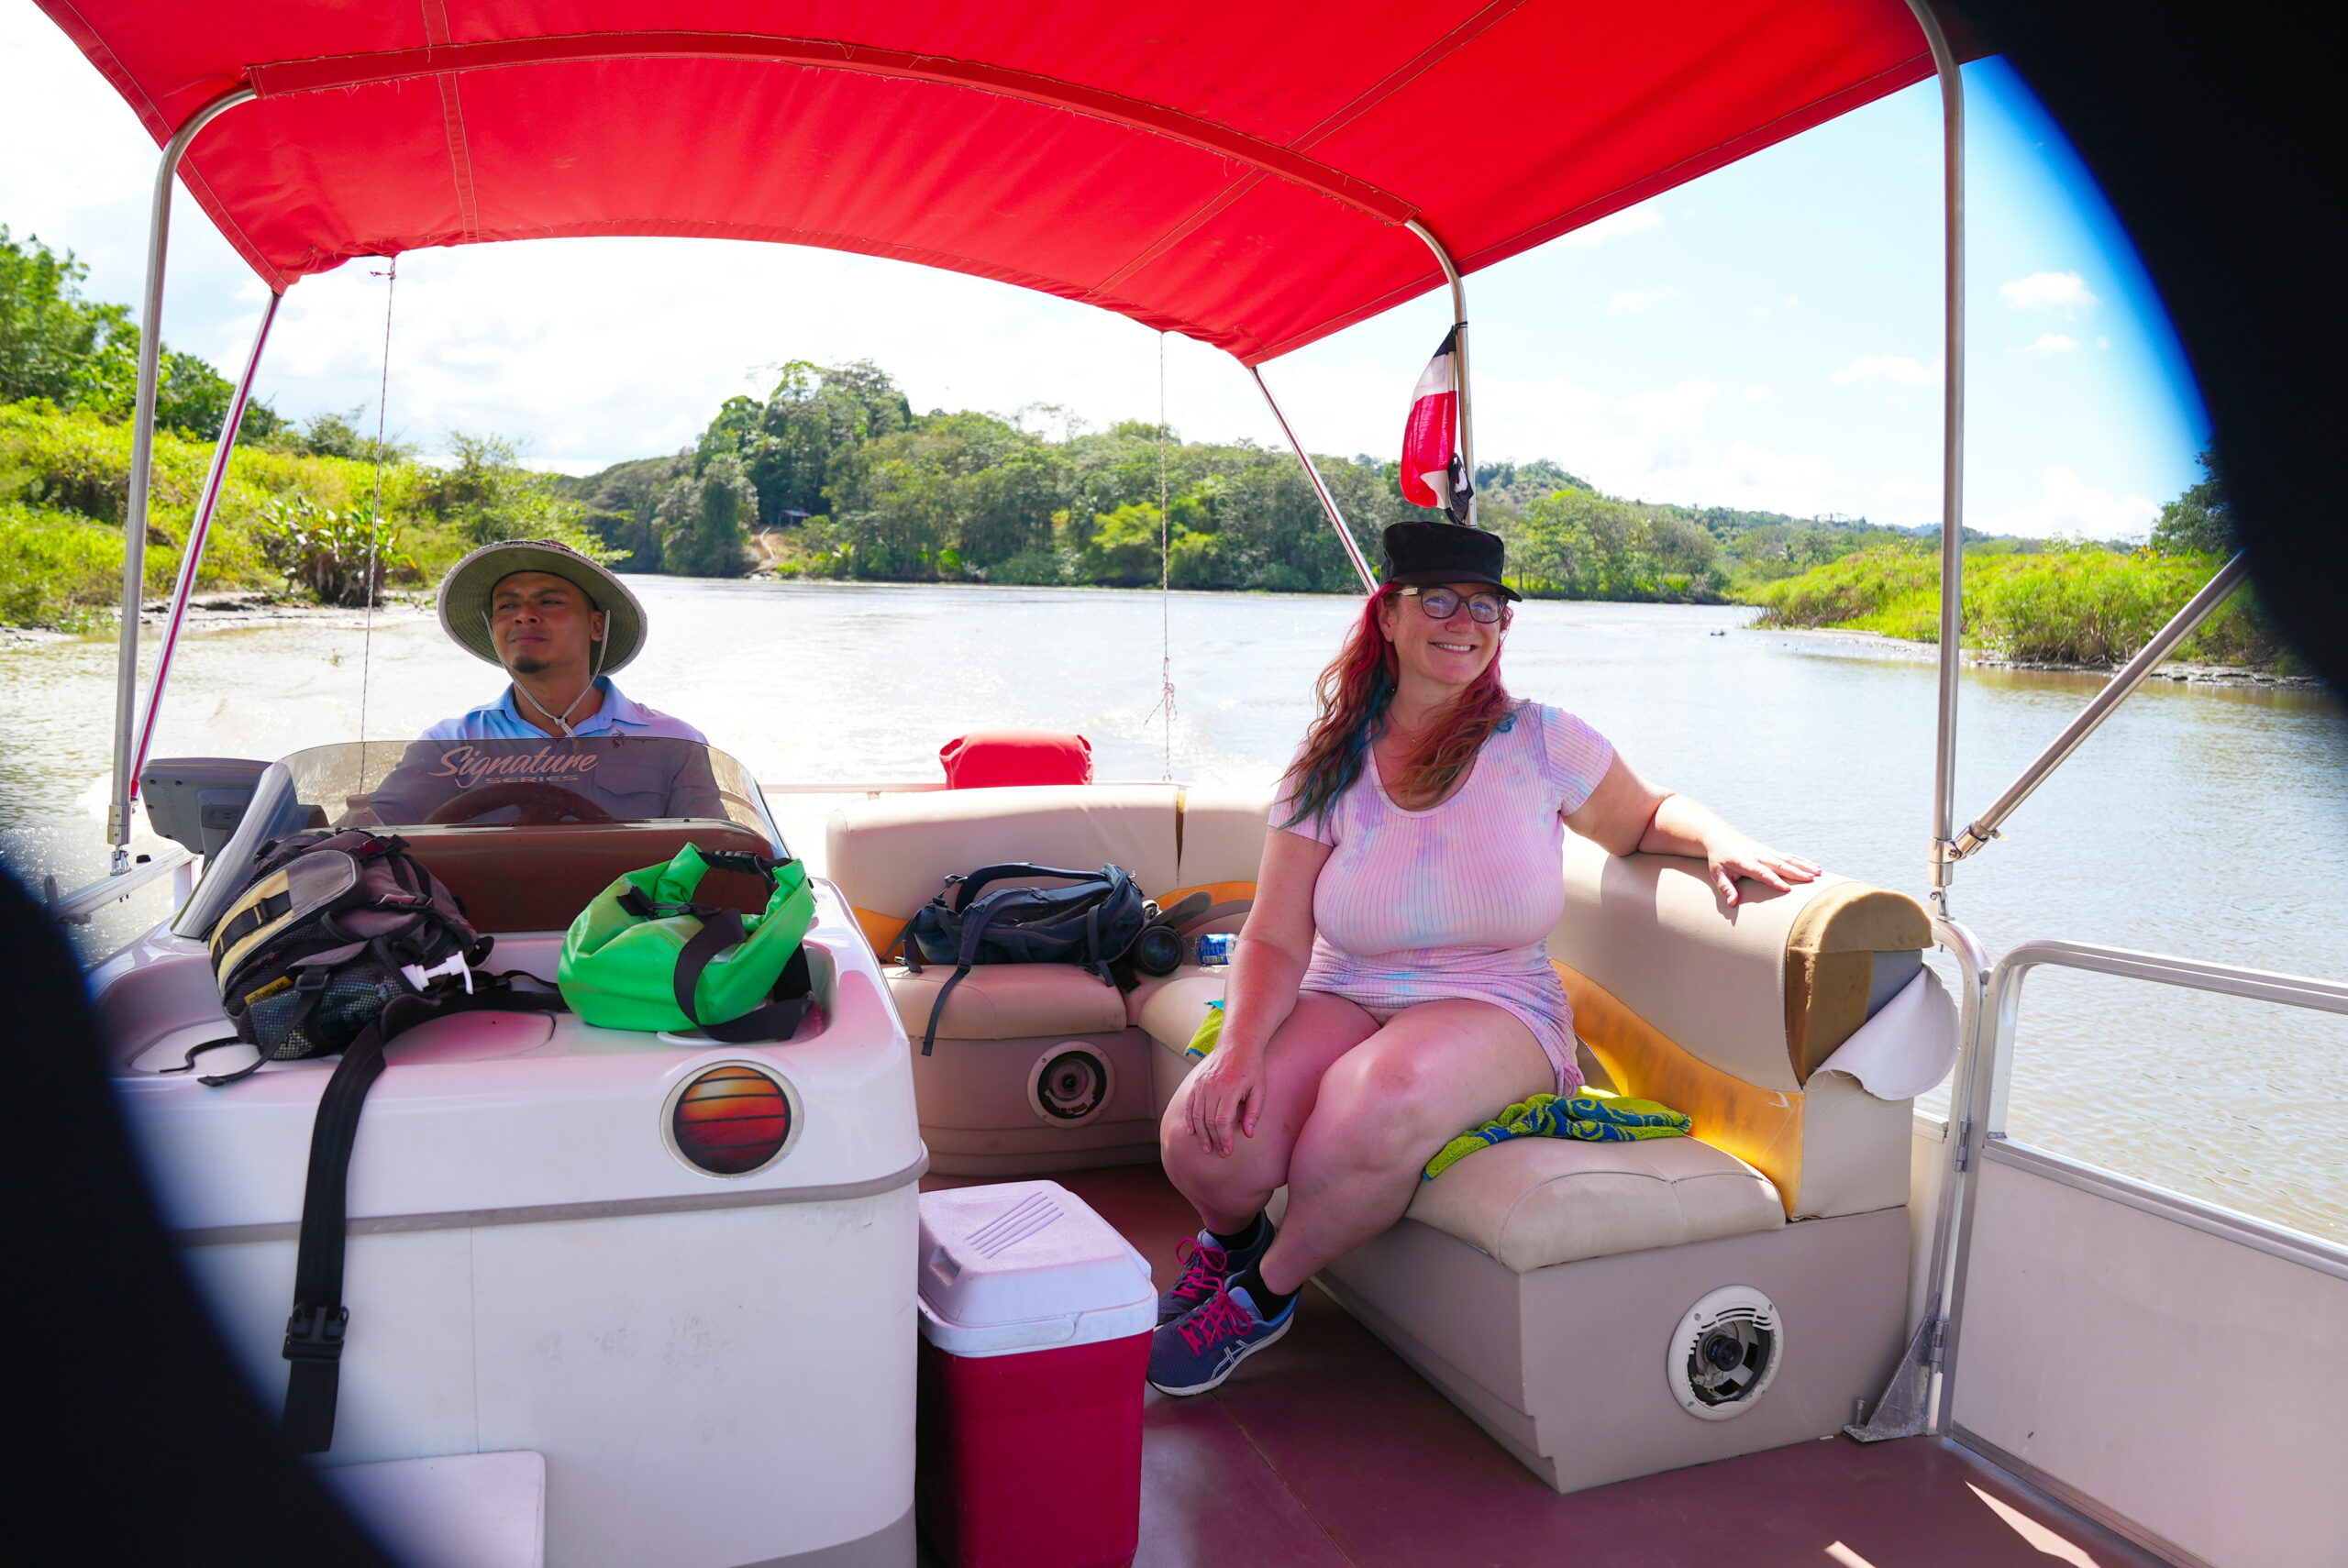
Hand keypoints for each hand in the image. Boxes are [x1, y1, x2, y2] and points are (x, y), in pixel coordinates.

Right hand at [1186, 1040, 1266, 1156]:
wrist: (1237, 1043)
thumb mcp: (1260, 1090)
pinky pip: (1189, 1105)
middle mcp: (1212, 1087)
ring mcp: (1202, 1084)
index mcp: (1229, 1089)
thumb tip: (1248, 1134)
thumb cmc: (1252, 1068)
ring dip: (1201, 1134)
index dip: (1224, 1139)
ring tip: (1206, 1147)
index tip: (1228, 1151)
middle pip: (1208, 1121)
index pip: (1222, 1121)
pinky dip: (1189, 1119)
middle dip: (1214, 1140)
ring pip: (1197, 1115)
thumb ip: (1254, 1113)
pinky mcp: (1197, 1083)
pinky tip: (1192, 1132)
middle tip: (1220, 1152)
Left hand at [1707, 837, 1821, 905]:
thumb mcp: (1717, 873)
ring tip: (1819, 873)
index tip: (1787, 889)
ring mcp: (1766, 852)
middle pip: (1779, 864)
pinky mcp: (1771, 851)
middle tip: (1811, 880)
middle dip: (1795, 872)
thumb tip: (1732, 903)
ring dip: (1804, 866)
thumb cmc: (1719, 859)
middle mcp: (1758, 855)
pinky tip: (1815, 866)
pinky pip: (1789, 856)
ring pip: (1788, 859)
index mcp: (1744, 862)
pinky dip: (1803, 861)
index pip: (1761, 872)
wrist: (1721, 837)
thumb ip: (1725, 888)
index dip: (1774, 880)